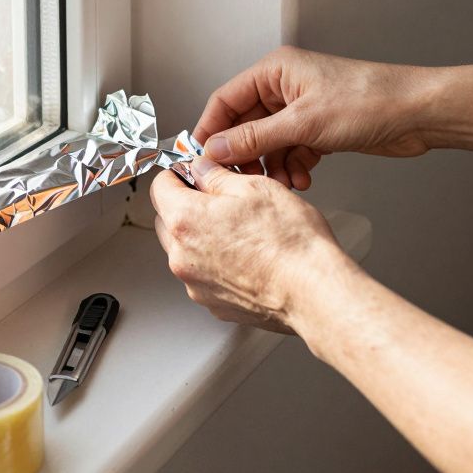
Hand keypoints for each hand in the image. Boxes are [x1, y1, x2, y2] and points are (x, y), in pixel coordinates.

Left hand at [149, 157, 350, 333]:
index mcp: (186, 221)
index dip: (179, 173)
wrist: (314, 292)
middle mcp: (182, 257)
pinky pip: (204, 275)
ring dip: (202, 236)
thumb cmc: (291, 244)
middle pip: (167, 220)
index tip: (195, 172)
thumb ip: (216, 175)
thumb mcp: (254, 187)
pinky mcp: (213, 303)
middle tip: (221, 198)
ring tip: (242, 231)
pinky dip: (217, 263)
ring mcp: (196, 284)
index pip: (159, 186)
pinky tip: (247, 256)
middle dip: (187, 205)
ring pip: (185, 250)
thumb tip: (201, 168)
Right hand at [195, 46, 443, 188]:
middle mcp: (285, 87)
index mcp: (276, 71)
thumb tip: (215, 149)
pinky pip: (291, 151)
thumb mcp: (303, 123)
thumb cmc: (370, 100)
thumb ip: (254, 138)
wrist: (417, 113)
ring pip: (268, 143)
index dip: (209, 130)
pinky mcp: (319, 128)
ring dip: (272, 166)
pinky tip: (303, 179)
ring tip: (282, 183)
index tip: (199, 159)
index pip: (225, 100)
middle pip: (245, 125)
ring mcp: (302, 109)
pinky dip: (293, 167)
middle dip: (245, 155)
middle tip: (240, 181)